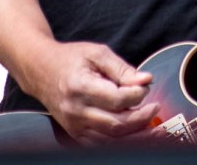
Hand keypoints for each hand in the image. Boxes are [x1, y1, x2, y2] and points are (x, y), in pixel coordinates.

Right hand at [31, 41, 159, 144]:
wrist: (41, 70)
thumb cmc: (70, 59)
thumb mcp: (97, 53)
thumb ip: (122, 68)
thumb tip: (145, 80)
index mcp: (80, 88)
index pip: (117, 99)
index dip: (137, 94)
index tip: (146, 85)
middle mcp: (76, 111)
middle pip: (117, 124)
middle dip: (142, 118)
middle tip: (155, 108)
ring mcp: (74, 126)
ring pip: (111, 140)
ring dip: (135, 135)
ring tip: (152, 126)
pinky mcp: (74, 134)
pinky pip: (101, 144)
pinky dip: (120, 141)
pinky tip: (134, 133)